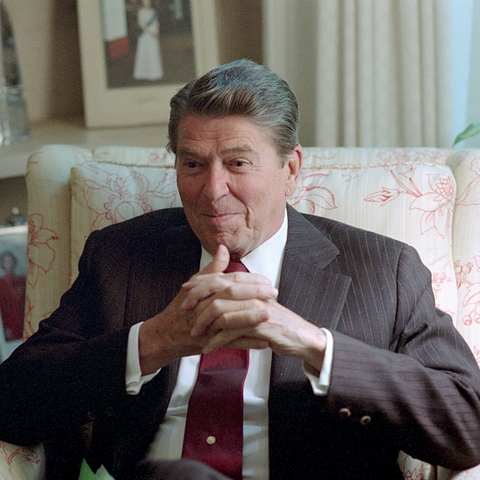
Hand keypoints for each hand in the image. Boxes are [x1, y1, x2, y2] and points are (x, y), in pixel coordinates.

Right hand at [138, 245, 276, 373]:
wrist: (164, 335)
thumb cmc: (181, 309)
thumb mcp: (195, 285)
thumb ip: (212, 269)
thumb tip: (223, 249)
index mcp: (205, 290)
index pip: (230, 280)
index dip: (250, 279)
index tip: (267, 281)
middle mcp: (205, 304)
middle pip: (231, 295)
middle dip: (255, 293)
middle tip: (273, 293)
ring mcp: (207, 324)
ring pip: (230, 318)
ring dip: (251, 317)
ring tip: (269, 314)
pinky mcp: (208, 341)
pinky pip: (230, 342)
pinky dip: (248, 342)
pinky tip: (263, 341)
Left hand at [182, 250, 326, 371]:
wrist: (299, 337)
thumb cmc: (274, 322)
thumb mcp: (254, 305)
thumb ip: (237, 296)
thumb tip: (218, 288)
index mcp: (250, 285)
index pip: (221, 276)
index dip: (201, 280)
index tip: (185, 288)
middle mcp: (252, 292)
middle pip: (218, 287)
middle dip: (197, 297)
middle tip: (184, 308)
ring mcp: (255, 307)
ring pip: (221, 309)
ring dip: (204, 322)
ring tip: (195, 333)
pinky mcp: (258, 325)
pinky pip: (231, 331)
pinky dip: (216, 340)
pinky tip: (208, 348)